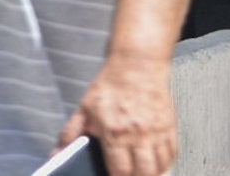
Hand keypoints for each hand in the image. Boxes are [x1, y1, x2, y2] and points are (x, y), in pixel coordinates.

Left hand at [60, 53, 176, 175]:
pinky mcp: (169, 123)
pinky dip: (166, 161)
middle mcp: (138, 133)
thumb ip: (69, 134)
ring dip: (152, 173)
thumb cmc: (112, 85)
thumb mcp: (83, 109)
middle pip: (143, 172)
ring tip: (143, 174)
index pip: (120, 170)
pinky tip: (158, 163)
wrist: (138, 65)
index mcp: (114, 132)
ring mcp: (156, 129)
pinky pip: (172, 150)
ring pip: (160, 164)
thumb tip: (56, 153)